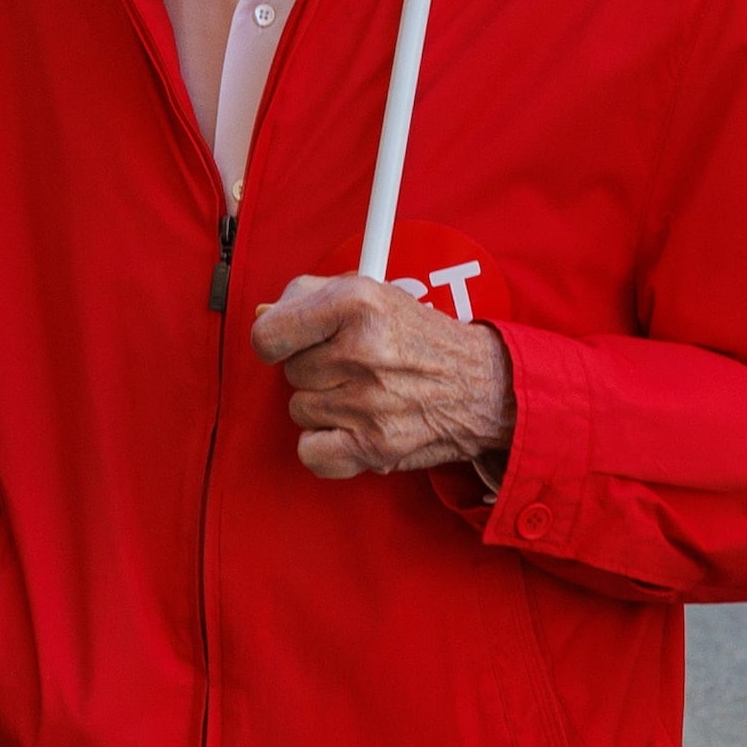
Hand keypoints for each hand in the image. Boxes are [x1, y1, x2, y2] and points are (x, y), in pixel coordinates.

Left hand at [255, 272, 513, 483]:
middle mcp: (362, 350)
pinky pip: (310, 452)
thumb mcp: (372, 294)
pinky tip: (350, 427)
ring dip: (324, 405)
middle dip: (315, 370)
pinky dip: (324, 445)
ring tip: (364, 393)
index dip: (275, 340)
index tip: (290, 343)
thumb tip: (264, 314)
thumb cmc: (421, 338)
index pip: (267, 335)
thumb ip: (309, 297)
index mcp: (356, 303)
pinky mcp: (375, 445)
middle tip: (354, 366)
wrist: (483, 385)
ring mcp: (368, 401)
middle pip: (290, 373)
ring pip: (300, 410)